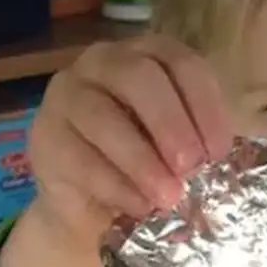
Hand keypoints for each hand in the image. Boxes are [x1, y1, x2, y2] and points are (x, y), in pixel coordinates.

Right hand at [27, 35, 232, 261]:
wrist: (92, 209)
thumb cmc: (146, 168)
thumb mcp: (179, 151)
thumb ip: (200, 145)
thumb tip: (221, 163)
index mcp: (148, 57)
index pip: (181, 64)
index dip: (204, 105)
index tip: (220, 150)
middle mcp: (103, 62)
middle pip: (138, 77)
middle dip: (171, 124)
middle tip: (192, 167)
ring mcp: (67, 95)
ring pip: (101, 116)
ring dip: (142, 159)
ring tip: (169, 196)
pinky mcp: (45, 136)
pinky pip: (79, 156)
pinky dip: (115, 184)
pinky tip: (139, 206)